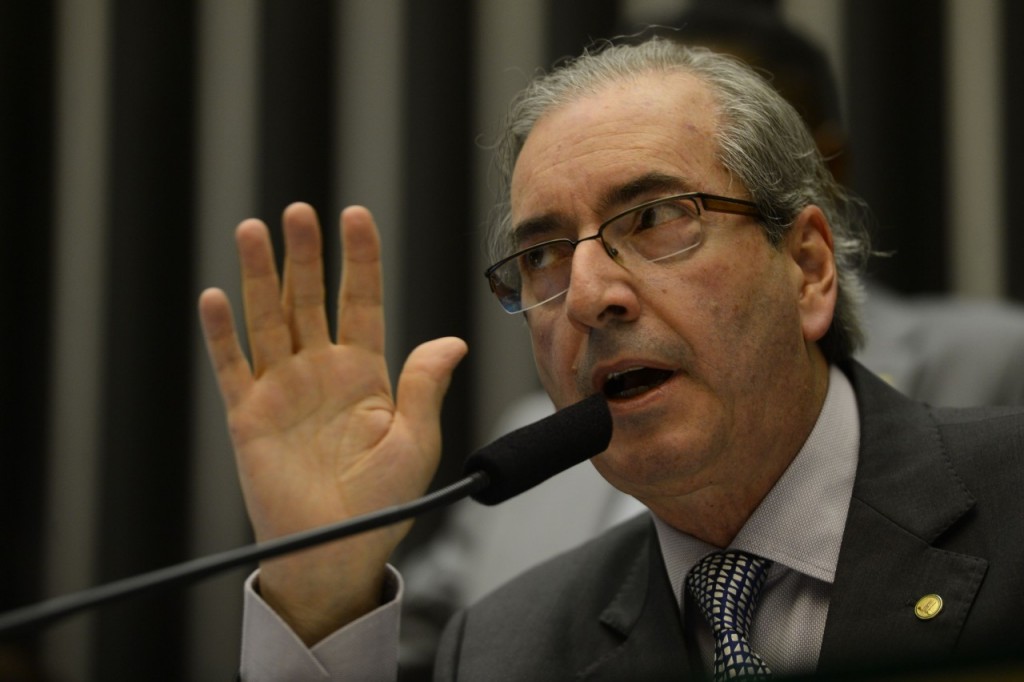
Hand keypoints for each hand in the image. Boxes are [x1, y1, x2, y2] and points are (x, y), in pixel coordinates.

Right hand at [198, 203, 466, 643]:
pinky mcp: (247, 415)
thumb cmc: (384, 503)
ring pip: (268, 320)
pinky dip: (221, 334)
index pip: (361, 301)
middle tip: (300, 213)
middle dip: (306, 256)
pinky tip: (216, 297)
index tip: (356, 216)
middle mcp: (321, 372)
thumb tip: (453, 341)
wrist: (337, 552)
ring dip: (260, 277)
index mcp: (365, 373)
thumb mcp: (415, 441)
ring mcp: (282, 389)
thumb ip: (424, 386)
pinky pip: (231, 367)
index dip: (359, 260)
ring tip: (254, 230)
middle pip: (310, 300)